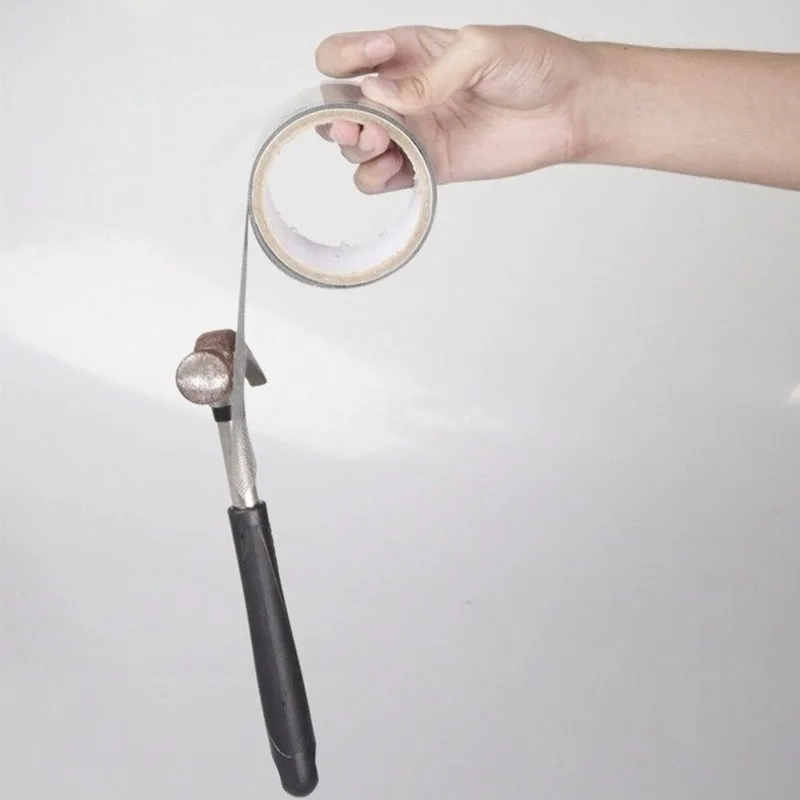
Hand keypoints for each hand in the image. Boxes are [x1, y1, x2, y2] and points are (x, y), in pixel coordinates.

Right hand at [314, 25, 590, 192]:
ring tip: (384, 144)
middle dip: (337, 116)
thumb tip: (376, 94)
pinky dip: (377, 179)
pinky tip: (396, 169)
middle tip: (366, 124)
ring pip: (356, 147)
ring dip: (356, 149)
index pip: (343, 55)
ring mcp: (413, 132)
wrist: (568, 108)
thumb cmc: (534, 64)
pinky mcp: (428, 166)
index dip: (344, 59)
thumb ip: (427, 76)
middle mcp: (401, 93)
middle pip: (338, 107)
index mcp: (406, 51)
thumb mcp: (480, 51)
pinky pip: (384, 179)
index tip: (375, 61)